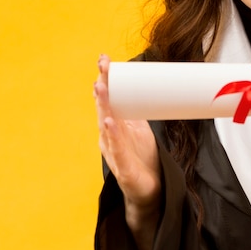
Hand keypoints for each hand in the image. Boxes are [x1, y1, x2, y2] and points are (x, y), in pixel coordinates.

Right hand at [94, 55, 160, 249]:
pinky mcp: (123, 168)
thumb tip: (148, 83)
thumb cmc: (142, 157)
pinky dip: (113, 135)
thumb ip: (138, 108)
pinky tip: (109, 123)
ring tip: (101, 88)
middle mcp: (110, 136)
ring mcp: (115, 151)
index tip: (104, 59)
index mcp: (115, 125)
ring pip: (107, 125)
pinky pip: (117, 149)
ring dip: (104, 105)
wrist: (149, 190)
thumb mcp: (141, 128)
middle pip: (105, 107)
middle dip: (103, 86)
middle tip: (101, 67)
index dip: (106, 79)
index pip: (109, 98)